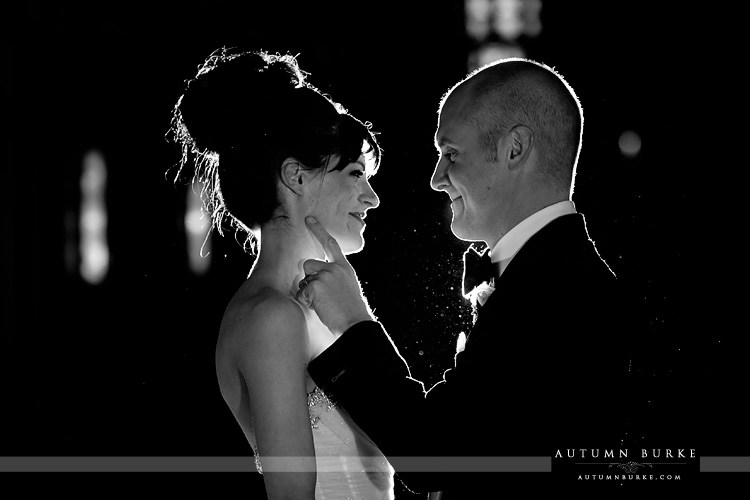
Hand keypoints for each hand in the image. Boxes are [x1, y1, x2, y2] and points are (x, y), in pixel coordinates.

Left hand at [296, 216, 372, 334]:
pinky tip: (321, 307)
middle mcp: (334, 268)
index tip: (309, 219)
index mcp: (344, 267)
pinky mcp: (314, 286)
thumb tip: (320, 276)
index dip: (319, 230)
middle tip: (322, 294)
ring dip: (309, 292)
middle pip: (308, 264)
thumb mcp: (349, 286)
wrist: (354, 322)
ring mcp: (324, 276)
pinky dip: (307, 302)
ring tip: (324, 302)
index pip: (330, 244)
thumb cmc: (352, 309)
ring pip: (304, 280)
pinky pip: (301, 293)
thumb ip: (336, 276)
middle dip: (309, 277)